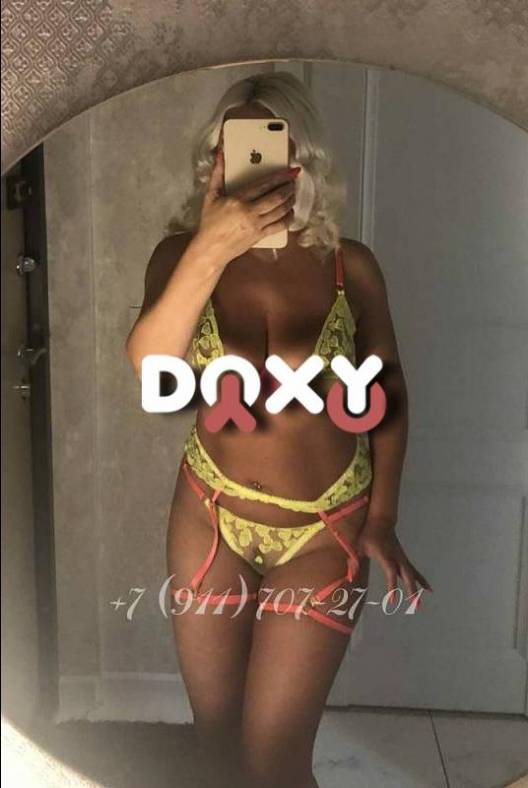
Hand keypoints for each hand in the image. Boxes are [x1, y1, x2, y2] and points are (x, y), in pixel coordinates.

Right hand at [192, 148, 297, 267]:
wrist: (211, 249)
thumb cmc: (209, 223)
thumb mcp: (210, 196)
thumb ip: (217, 174)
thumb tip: (220, 154)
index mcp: (237, 200)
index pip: (264, 185)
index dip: (280, 177)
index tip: (290, 171)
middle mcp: (249, 212)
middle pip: (277, 197)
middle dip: (288, 188)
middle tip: (293, 181)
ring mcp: (256, 226)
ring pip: (281, 211)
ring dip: (290, 201)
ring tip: (293, 194)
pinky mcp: (260, 236)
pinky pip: (280, 226)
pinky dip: (288, 218)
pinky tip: (290, 213)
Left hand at [357, 517, 432, 604]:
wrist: (382, 521)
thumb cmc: (369, 534)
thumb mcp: (358, 546)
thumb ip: (355, 561)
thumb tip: (350, 578)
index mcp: (385, 556)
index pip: (391, 573)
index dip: (392, 586)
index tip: (392, 601)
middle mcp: (396, 558)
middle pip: (406, 576)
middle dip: (411, 590)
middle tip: (414, 606)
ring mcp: (401, 558)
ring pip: (412, 574)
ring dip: (416, 588)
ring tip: (419, 604)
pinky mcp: (403, 558)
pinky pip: (413, 571)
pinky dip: (421, 580)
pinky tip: (428, 589)